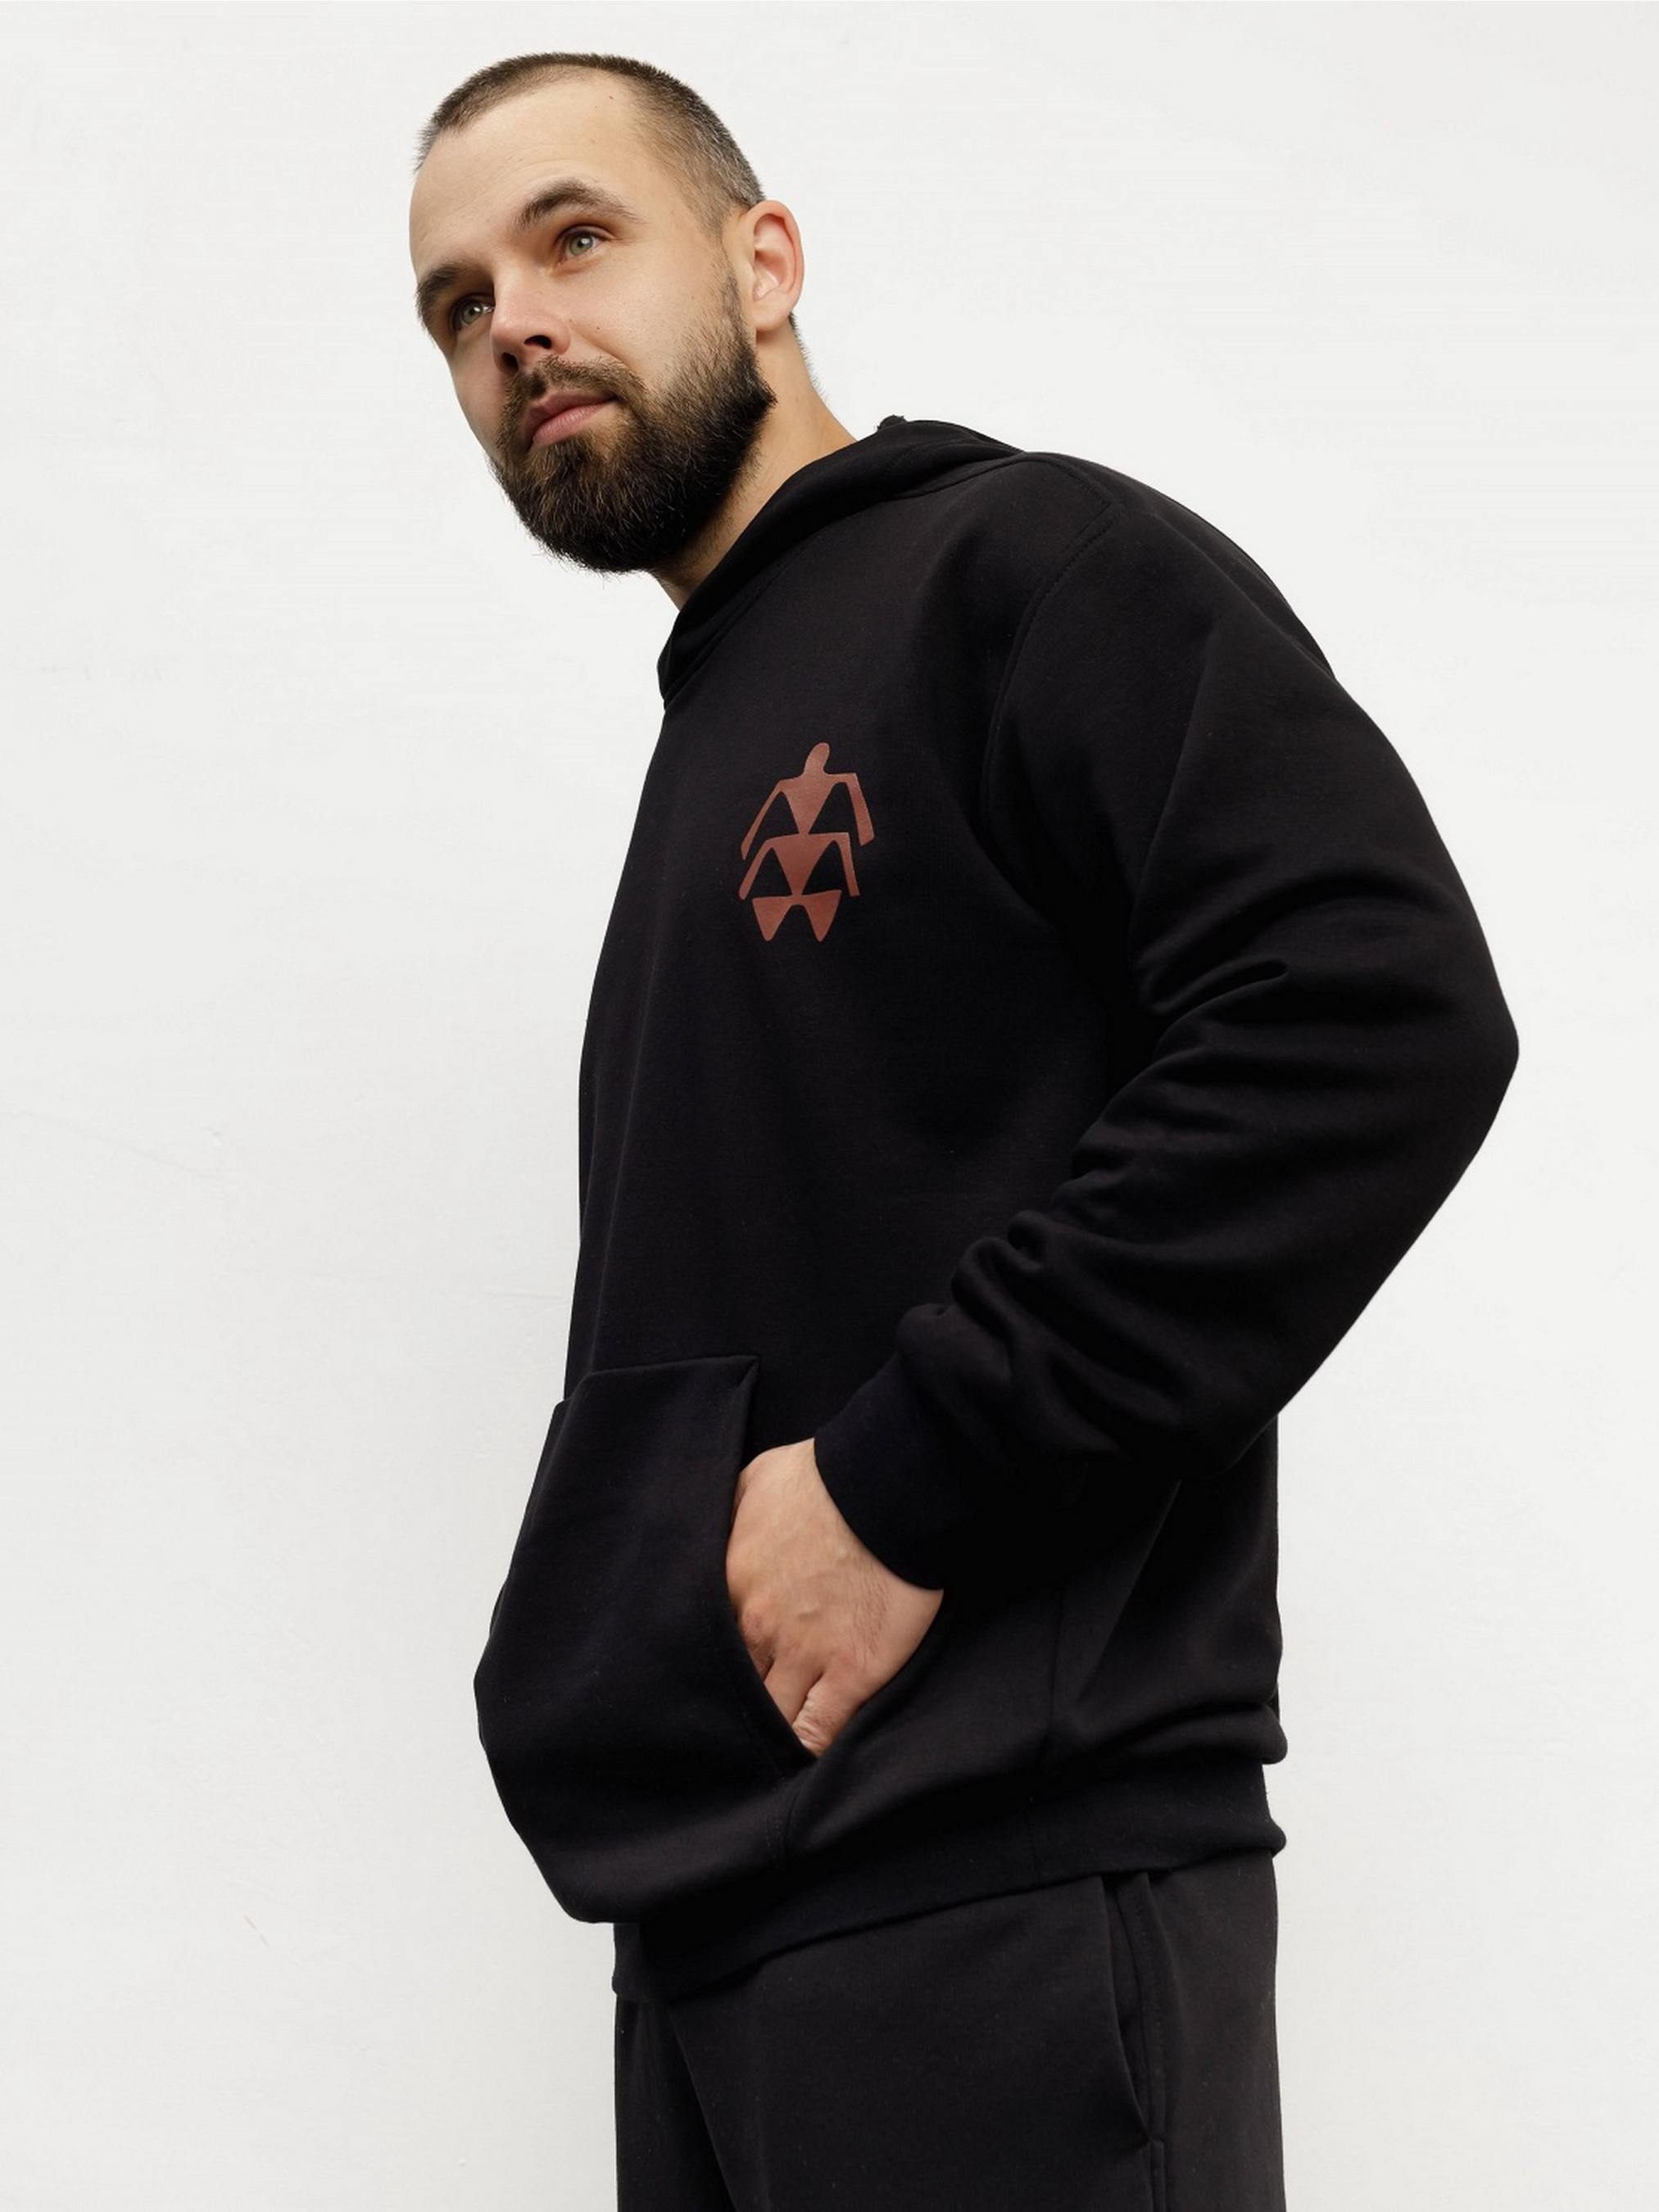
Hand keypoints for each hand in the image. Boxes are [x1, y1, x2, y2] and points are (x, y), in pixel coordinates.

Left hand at [725, 1437, 943, 1757]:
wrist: (889, 1486)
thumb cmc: (824, 1476)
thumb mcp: (750, 1482)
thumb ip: (724, 1519)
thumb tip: (710, 1533)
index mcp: (728, 1585)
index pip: (701, 1647)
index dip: (708, 1665)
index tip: (712, 1677)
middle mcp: (758, 1628)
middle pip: (730, 1689)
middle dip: (729, 1708)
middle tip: (727, 1730)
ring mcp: (805, 1653)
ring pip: (770, 1718)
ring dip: (766, 1736)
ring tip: (763, 1754)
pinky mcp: (852, 1671)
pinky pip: (818, 1732)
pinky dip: (806, 1751)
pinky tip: (800, 1761)